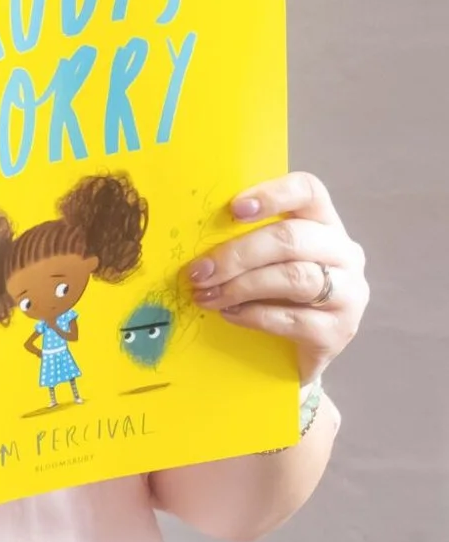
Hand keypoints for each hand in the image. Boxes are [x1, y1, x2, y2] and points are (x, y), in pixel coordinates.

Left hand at [189, 173, 366, 384]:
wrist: (293, 351)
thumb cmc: (272, 292)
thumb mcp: (263, 258)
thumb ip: (243, 237)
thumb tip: (191, 231)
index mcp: (323, 223)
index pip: (309, 191)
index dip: (272, 194)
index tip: (233, 209)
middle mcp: (344, 253)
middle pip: (292, 238)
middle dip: (238, 254)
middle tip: (200, 271)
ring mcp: (349, 293)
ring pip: (295, 278)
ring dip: (241, 286)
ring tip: (208, 296)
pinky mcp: (339, 330)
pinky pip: (293, 318)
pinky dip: (254, 315)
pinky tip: (230, 315)